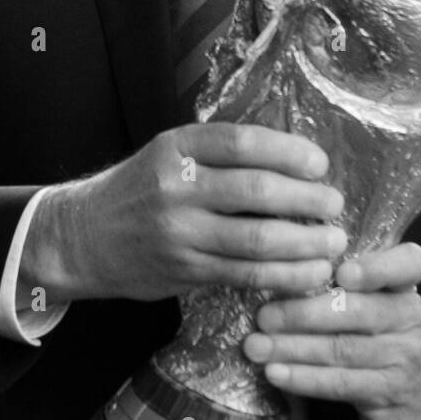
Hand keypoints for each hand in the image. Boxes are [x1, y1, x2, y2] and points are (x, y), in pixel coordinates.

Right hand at [20, 123, 345, 303]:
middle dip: (306, 200)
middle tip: (335, 205)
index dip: (288, 152)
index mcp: (176, 147)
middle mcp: (176, 187)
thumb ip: (220, 155)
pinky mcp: (183, 271)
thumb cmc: (141, 189)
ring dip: (304, 244)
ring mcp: (178, 232)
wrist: (85, 236)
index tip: (320, 164)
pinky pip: (244, 275)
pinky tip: (309, 274)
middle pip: (255, 191)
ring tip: (334, 244)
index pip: (242, 143)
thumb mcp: (170, 154)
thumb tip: (294, 160)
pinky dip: (283, 276)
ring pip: (255, 240)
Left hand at [243, 242, 420, 419]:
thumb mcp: (374, 305)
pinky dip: (303, 377)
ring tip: (257, 347)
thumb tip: (276, 270)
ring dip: (293, 347)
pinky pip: (341, 382)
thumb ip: (341, 285)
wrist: (419, 403)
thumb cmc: (378, 339)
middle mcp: (410, 316)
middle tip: (264, 317)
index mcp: (404, 286)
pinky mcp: (389, 392)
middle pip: (356, 310)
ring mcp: (404, 356)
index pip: (409, 264)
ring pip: (342, 348)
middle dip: (302, 313)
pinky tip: (275, 373)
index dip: (377, 267)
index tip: (341, 273)